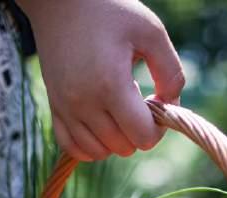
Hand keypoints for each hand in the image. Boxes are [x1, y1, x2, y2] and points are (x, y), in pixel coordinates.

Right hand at [21, 0, 184, 160]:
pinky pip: (72, 148)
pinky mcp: (54, 107)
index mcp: (110, 86)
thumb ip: (171, 71)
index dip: (158, 127)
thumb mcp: (151, 32)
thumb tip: (171, 105)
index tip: (156, 102)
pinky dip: (90, 145)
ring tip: (116, 106)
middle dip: (138, 130)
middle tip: (137, 98)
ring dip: (116, 138)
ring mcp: (65, 108)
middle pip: (123, 148)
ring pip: (98, 152)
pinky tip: (101, 124)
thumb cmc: (110, 10)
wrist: (60, 1)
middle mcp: (84, 103)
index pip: (143, 137)